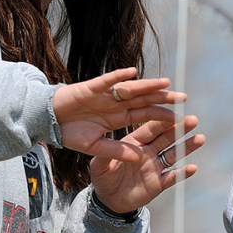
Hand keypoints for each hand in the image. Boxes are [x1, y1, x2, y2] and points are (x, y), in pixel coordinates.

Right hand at [53, 67, 186, 161]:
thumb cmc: (71, 133)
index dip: (161, 116)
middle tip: (184, 98)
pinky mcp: (90, 88)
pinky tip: (132, 73)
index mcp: (119, 117)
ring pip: (131, 89)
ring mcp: (105, 95)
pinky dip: (118, 77)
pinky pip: (107, 81)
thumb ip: (118, 151)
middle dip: (163, 99)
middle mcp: (116, 104)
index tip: (179, 119)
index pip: (145, 116)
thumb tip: (141, 159)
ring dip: (148, 86)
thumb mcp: (97, 148)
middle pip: (144, 100)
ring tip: (166, 83)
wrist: (48, 121)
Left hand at [88, 115, 205, 213]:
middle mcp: (148, 152)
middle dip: (180, 129)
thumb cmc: (102, 177)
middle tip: (192, 120)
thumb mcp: (99, 164)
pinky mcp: (159, 183)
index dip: (161, 120)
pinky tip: (192, 168)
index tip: (172, 111)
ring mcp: (155, 167)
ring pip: (174, 154)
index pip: (150, 128)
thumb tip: (116, 146)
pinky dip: (182, 173)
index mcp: (134, 142)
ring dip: (187, 147)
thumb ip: (107, 154)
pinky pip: (172, 177)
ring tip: (200, 138)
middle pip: (166, 138)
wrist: (108, 199)